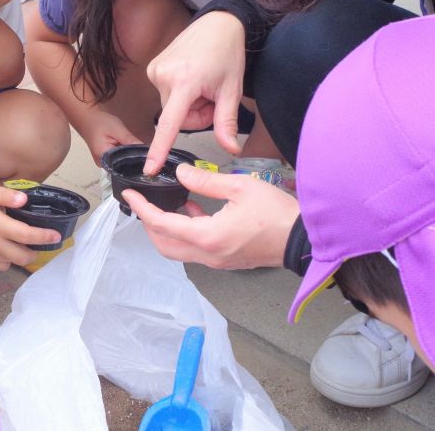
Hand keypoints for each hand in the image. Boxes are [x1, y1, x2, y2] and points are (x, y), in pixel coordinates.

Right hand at [0, 184, 62, 270]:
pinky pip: (0, 266)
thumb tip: (25, 200)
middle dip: (35, 251)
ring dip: (21, 256)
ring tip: (23, 244)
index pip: (26, 235)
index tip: (56, 236)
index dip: (44, 237)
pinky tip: (6, 249)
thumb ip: (7, 195)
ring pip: (12, 262)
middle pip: (22, 256)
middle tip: (40, 242)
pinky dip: (7, 261)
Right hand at [80, 111, 140, 165]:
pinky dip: (124, 153)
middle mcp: (103, 164)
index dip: (137, 160)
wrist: (87, 118)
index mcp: (103, 158)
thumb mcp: (117, 129)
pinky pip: (118, 159)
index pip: (125, 165)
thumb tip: (146, 152)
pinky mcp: (106, 159)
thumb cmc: (99, 122)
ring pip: (122, 162)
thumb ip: (130, 141)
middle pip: (123, 165)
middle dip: (133, 157)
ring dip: (129, 155)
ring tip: (133, 146)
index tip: (146, 154)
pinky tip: (126, 146)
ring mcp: (103, 163)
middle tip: (141, 148)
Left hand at [123, 164, 298, 269]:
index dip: (142, 208)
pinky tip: (193, 210)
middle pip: (164, 244)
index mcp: (207, 237)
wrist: (304, 239)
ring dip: (167, 230)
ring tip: (168, 204)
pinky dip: (186, 233)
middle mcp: (208, 254)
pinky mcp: (227, 260)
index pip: (161, 224)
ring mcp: (217, 261)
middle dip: (149, 224)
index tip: (129, 195)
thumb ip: (205, 180)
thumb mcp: (240, 187)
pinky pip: (196, 250)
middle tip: (144, 203)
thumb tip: (181, 173)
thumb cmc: (277, 214)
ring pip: (178, 250)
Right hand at [144, 12, 246, 173]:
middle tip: (211, 97)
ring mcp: (155, 71)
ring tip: (202, 83)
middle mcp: (163, 76)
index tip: (150, 168)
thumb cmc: (226, 53)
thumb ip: (227, 122)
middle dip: (196, 114)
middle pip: (177, 118)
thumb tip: (230, 149)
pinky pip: (166, 95)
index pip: (170, 124)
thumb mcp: (232, 90)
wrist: (217, 24)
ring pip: (171, 108)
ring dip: (188, 103)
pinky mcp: (153, 68)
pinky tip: (192, 77)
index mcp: (184, 82)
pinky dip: (180, 93)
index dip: (159, 149)